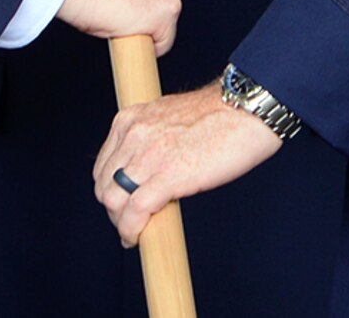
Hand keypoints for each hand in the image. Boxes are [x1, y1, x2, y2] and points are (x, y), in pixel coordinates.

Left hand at [92, 84, 282, 246]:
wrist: (245, 110)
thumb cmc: (217, 115)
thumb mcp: (167, 117)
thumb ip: (150, 138)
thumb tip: (147, 168)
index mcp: (130, 119)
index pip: (103, 165)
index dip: (110, 190)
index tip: (121, 204)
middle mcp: (133, 135)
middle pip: (104, 185)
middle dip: (113, 209)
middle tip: (129, 222)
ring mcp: (148, 155)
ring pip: (113, 200)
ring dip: (121, 223)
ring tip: (133, 233)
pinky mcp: (167, 176)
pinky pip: (135, 211)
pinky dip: (131, 230)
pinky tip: (137, 238)